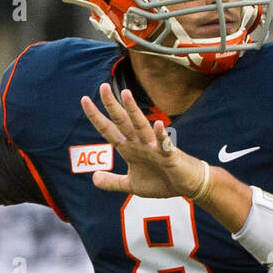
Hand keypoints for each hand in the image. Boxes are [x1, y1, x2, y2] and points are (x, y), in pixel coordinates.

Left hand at [81, 83, 204, 198]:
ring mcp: (155, 147)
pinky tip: (158, 125)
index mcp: (130, 149)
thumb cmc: (162, 181)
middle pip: (123, 122)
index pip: (109, 130)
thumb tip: (94, 178)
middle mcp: (140, 144)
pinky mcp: (170, 155)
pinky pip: (165, 144)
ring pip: (141, 126)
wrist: (187, 185)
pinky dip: (161, 135)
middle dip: (112, 106)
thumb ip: (113, 182)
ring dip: (133, 111)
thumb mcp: (132, 185)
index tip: (84, 99)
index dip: (96, 117)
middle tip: (102, 86)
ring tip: (125, 94)